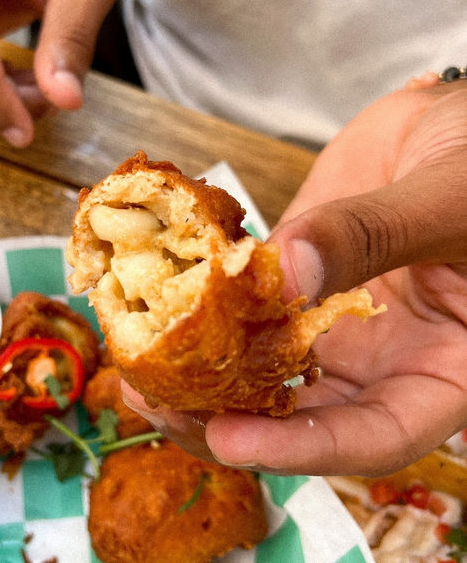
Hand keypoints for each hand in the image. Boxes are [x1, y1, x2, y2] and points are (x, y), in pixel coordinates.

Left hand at [125, 84, 466, 476]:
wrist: (448, 126)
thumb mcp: (450, 201)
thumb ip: (373, 237)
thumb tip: (288, 275)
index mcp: (441, 367)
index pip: (375, 436)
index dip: (304, 448)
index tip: (232, 438)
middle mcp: (378, 358)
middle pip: (301, 416)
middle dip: (226, 420)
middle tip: (161, 405)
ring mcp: (327, 321)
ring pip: (261, 370)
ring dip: (201, 378)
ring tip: (139, 370)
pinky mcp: (287, 281)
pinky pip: (242, 307)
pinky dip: (202, 314)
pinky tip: (157, 308)